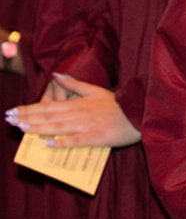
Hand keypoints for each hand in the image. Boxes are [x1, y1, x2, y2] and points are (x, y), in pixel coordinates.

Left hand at [4, 73, 139, 146]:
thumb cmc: (118, 104)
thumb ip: (75, 84)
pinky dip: (62, 142)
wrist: (139, 113)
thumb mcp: (96, 90)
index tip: (13, 111)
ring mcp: (87, 126)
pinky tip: (48, 143)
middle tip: (9, 120)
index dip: (30, 109)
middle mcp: (80, 113)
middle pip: (50, 116)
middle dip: (28, 118)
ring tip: (22, 128)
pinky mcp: (96, 138)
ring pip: (59, 127)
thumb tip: (56, 75)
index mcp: (79, 103)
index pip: (49, 106)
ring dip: (39, 128)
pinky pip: (76, 140)